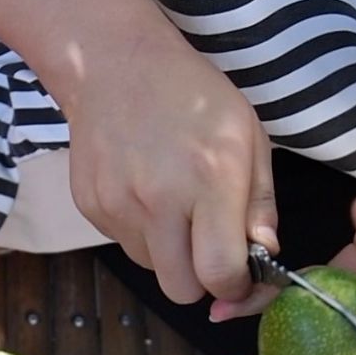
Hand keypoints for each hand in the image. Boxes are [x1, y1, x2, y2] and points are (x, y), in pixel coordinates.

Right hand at [65, 34, 277, 303]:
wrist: (115, 64)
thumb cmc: (193, 96)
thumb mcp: (248, 136)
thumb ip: (260, 203)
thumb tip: (265, 256)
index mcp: (209, 180)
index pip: (219, 273)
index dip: (235, 286)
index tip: (240, 275)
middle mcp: (159, 200)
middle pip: (181, 290)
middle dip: (200, 279)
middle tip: (207, 248)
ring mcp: (117, 205)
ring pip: (151, 268)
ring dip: (169, 252)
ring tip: (173, 205)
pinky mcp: (90, 206)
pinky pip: (123, 243)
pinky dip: (140, 231)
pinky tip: (144, 190)